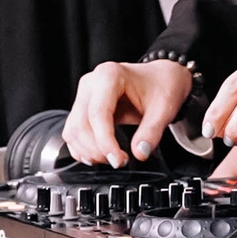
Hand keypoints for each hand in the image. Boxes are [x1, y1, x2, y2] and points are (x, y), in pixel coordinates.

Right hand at [64, 59, 193, 165]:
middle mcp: (91, 83)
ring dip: (88, 151)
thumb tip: (140, 153)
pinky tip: (100, 155)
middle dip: (97, 149)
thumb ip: (152, 131)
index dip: (105, 141)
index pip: (98, 113)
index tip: (118, 160)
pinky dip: (82, 148)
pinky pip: (73, 132)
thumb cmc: (161, 86)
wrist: (160, 78)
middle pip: (81, 124)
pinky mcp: (82, 107)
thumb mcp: (164, 108)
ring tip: (112, 158)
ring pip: (73, 130)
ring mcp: (84, 95)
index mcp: (109, 76)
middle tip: (119, 161)